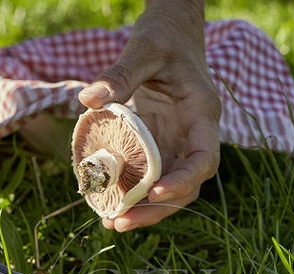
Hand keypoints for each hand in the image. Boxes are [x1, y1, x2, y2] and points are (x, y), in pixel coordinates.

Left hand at [78, 0, 220, 231]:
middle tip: (123, 221)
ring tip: (113, 222)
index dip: (182, 181)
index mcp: (201, 113)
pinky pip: (153, 176)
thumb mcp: (144, 48)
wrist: (173, 31)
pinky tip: (110, 204)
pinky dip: (135, 192)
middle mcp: (195, 135)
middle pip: (188, 185)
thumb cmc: (165, 36)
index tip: (154, 193)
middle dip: (158, 209)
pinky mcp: (163, 145)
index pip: (204, 159)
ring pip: (171, 188)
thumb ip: (121, 73)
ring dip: (145, 209)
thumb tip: (88, 99)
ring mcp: (180, 143)